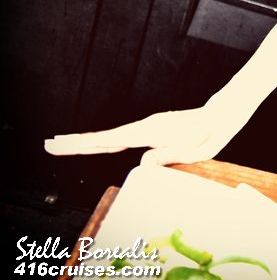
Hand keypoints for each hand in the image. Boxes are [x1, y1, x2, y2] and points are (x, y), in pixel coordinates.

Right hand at [44, 106, 243, 166]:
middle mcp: (146, 128)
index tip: (61, 144)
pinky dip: (109, 141)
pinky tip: (102, 145)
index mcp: (150, 132)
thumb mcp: (192, 149)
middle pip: (106, 137)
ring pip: (114, 137)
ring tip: (67, 145)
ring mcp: (149, 128)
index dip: (84, 144)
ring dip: (91, 142)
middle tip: (50, 144)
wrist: (223, 115)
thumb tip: (141, 164)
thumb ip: (167, 156)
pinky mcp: (155, 130)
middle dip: (77, 142)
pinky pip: (127, 138)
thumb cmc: (210, 133)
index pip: (110, 140)